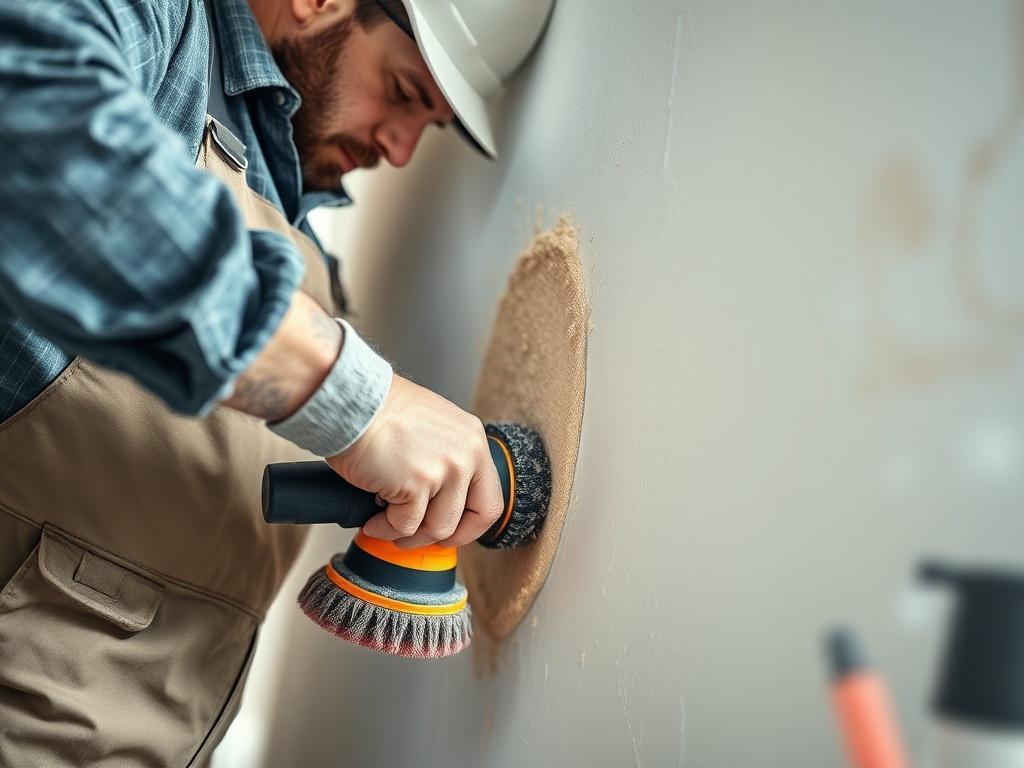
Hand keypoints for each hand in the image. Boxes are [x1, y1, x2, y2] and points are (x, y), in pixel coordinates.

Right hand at [325, 374, 503, 547]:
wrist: (352, 401)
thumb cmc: (379, 411)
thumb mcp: (433, 426)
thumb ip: (446, 457)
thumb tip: (440, 498)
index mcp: (473, 440)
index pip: (490, 500)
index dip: (470, 526)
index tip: (450, 532)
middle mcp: (466, 454)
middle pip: (472, 519)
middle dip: (442, 536)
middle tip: (417, 535)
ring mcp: (445, 470)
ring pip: (437, 527)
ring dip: (408, 533)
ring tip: (385, 523)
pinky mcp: (417, 483)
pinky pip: (405, 525)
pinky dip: (384, 529)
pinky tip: (371, 519)